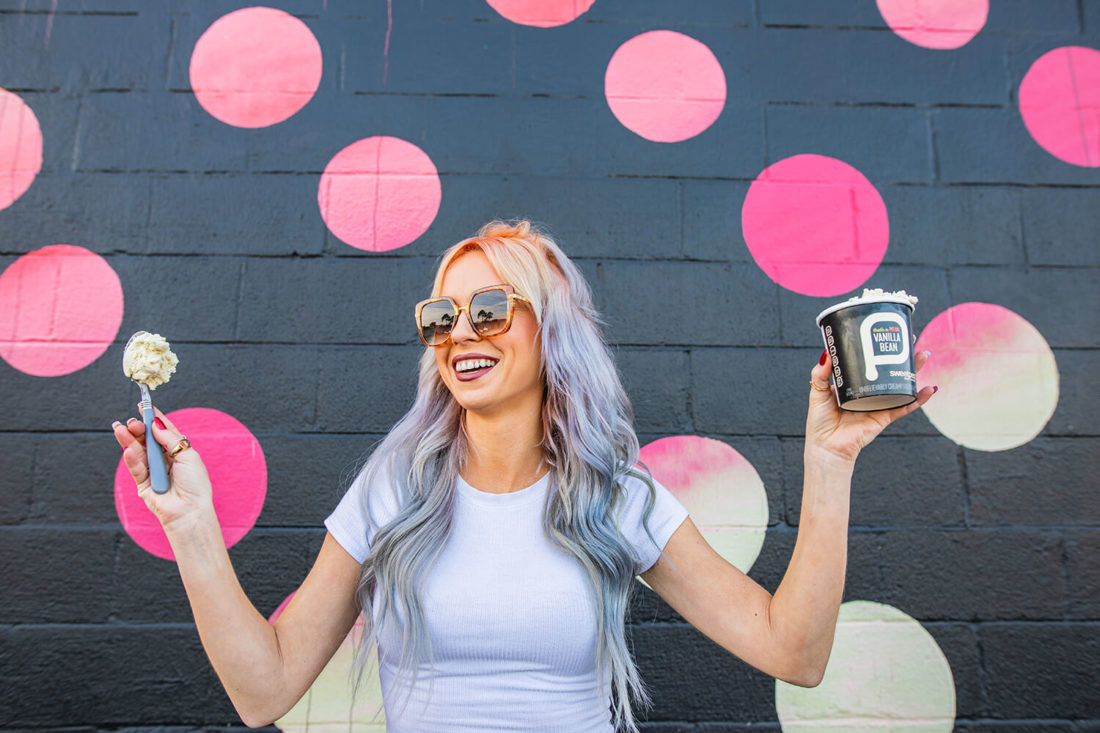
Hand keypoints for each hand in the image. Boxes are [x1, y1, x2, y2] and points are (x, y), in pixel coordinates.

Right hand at [112, 407, 214, 535]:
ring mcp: (153, 471)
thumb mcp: (187, 455)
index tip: (143, 406)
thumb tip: (155, 423)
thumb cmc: (195, 484)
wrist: (190, 511)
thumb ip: (170, 439)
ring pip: (137, 451)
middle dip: (138, 429)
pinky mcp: (143, 484)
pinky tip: (128, 450)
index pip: (164, 431)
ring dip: (129, 440)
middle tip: (132, 421)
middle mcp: (165, 460)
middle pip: (147, 440)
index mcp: (178, 451)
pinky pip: (136, 468)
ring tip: (121, 428)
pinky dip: (131, 459)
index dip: (154, 418)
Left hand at [805, 350, 935, 464]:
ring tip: (923, 355)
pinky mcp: (884, 417)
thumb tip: (826, 353)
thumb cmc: (820, 421)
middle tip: (910, 340)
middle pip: (889, 371)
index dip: (877, 350)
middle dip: (901, 355)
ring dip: (914, 371)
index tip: (885, 334)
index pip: (868, 363)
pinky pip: (905, 407)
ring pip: (900, 385)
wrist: (827, 446)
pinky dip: (918, 399)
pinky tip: (929, 389)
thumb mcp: (818, 392)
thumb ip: (821, 374)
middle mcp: (868, 392)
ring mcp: (879, 404)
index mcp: (853, 384)